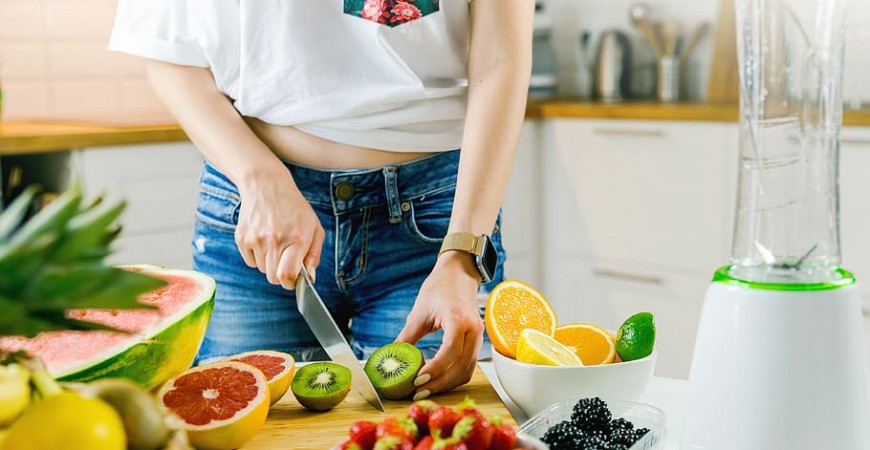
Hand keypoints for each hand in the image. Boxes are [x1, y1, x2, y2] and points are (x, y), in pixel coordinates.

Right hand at [234, 169, 324, 289]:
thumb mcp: (314, 227)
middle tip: (286, 261)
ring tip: (276, 244)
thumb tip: (309, 277)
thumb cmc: (295, 208)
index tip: (294, 280)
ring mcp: (256, 239)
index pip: (287, 275)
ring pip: (263, 270)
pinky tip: (264, 240)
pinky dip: (258, 257)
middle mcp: (275, 240)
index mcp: (296, 238)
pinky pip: (251, 262)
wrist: (266, 186)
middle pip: (273, 278)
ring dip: (270, 263)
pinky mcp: (242, 238)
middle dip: (281, 275)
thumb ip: (314, 254)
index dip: (291, 283)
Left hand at [396, 252, 483, 398]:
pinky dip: (454, 378)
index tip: (417, 379)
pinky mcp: (477, 343)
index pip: (451, 350)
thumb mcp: (419, 312)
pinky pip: (468, 367)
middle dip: (439, 383)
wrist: (458, 275)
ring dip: (446, 384)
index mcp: (458, 318)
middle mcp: (473, 329)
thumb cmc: (439, 289)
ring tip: (425, 390)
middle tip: (417, 392)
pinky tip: (437, 381)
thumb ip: (407, 337)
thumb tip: (392, 360)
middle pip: (461, 366)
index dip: (435, 368)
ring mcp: (478, 337)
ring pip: (466, 370)